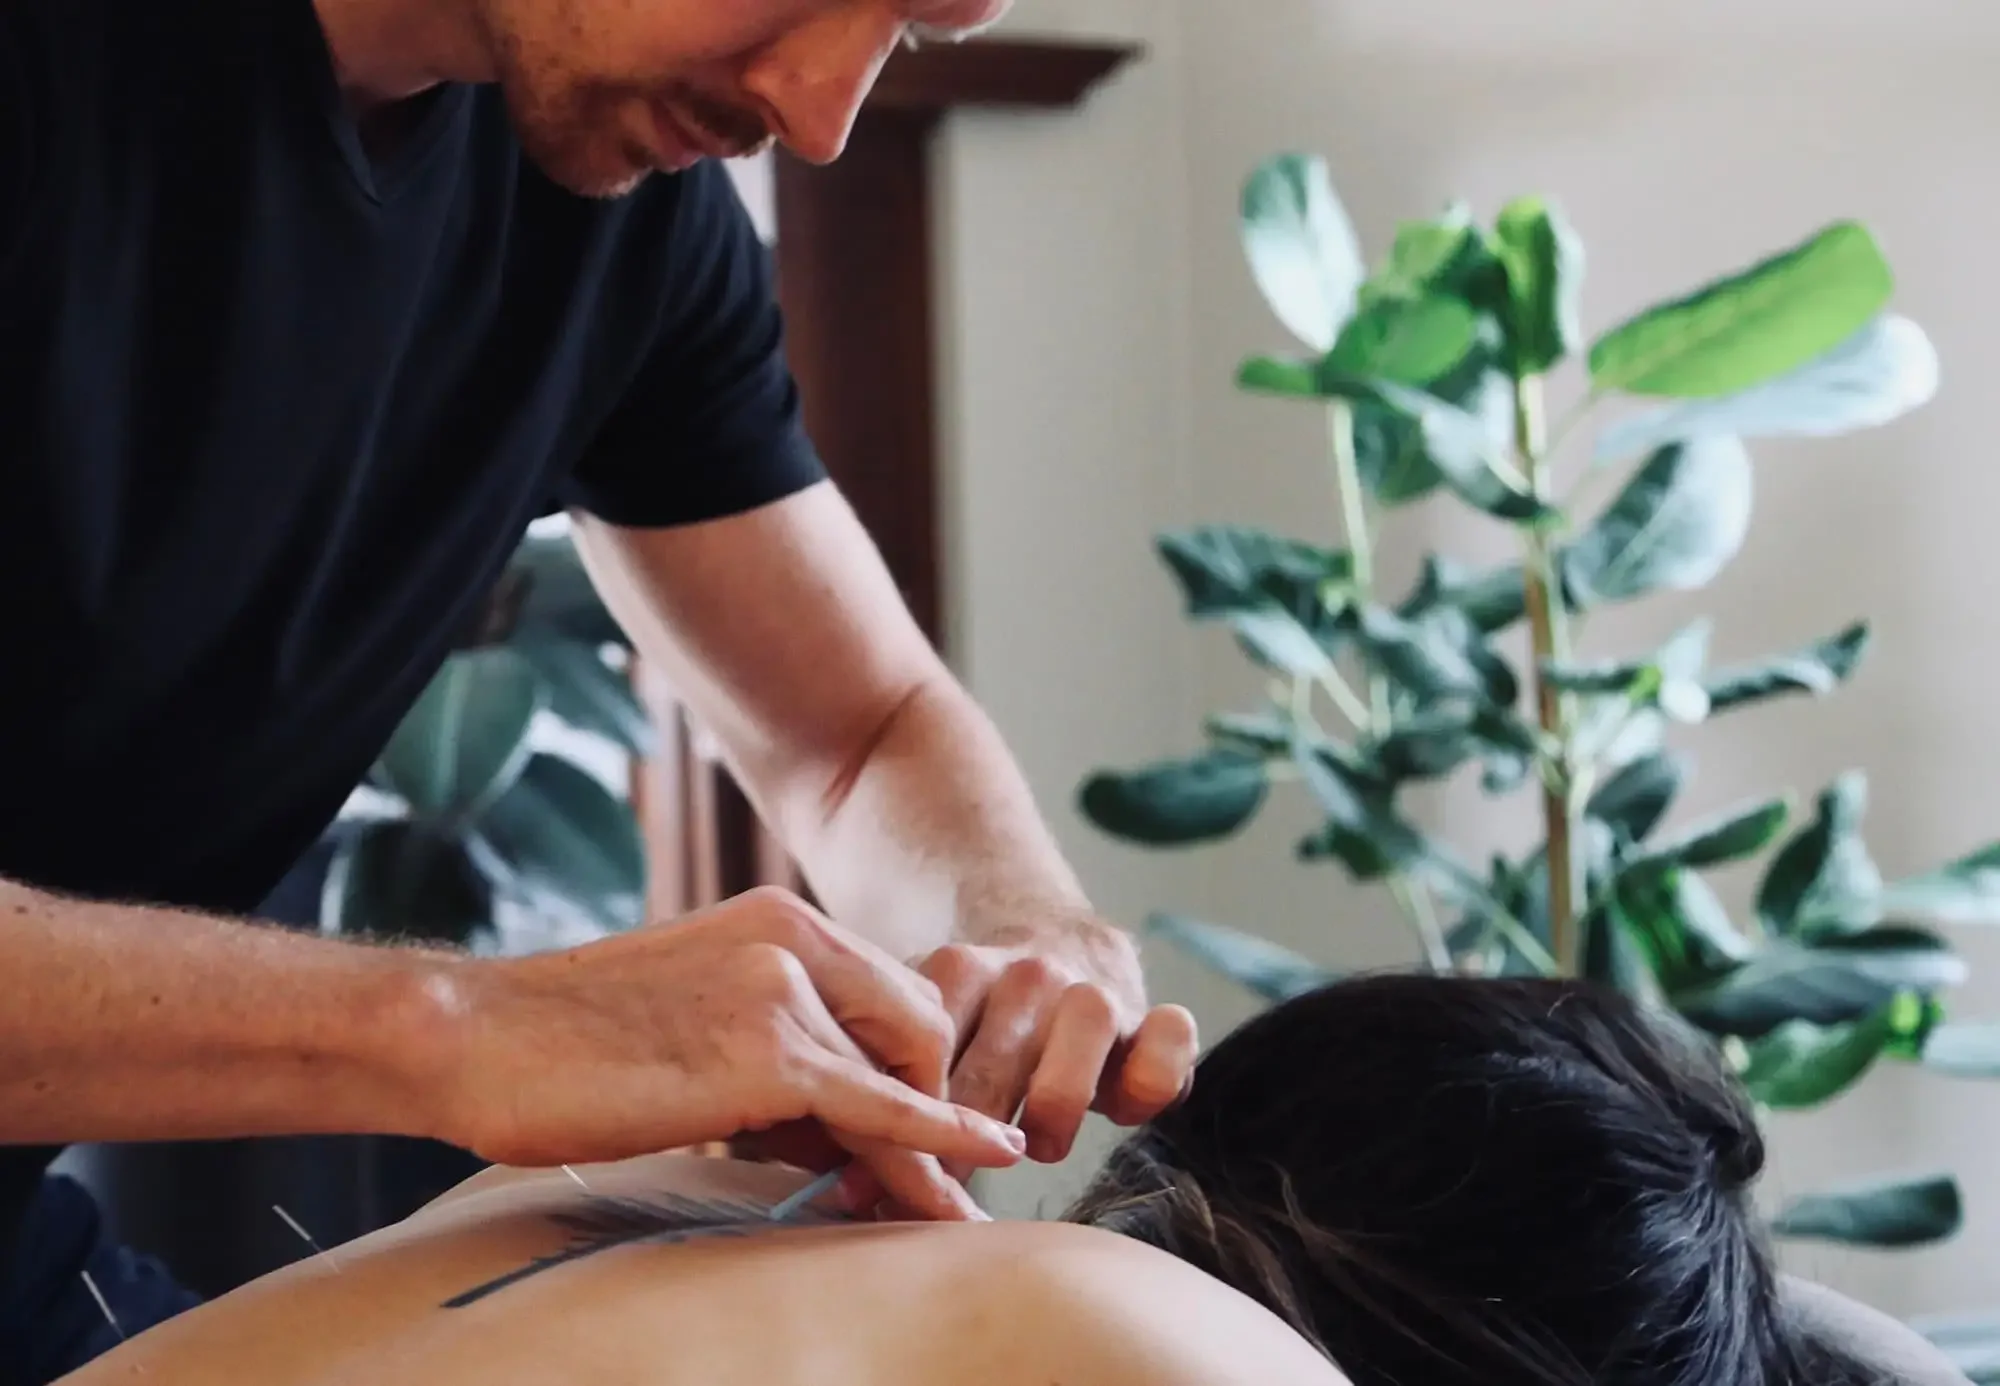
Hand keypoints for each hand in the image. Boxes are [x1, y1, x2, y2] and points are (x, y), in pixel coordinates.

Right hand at [420, 886, 1023, 1220]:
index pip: (887, 992)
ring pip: (900, 1077)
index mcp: (779, 919)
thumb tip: (825, 1120)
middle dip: (928, 1103)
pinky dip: (934, 1145)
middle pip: (917, 1028)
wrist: (479, 1035)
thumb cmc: (566, 1035)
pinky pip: (878, 1110)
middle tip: (916, 1175)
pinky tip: (973, 1170)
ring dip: (924, 1149)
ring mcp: (786, 990)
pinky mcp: (769, 1055)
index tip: (908, 1127)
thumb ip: (769, 1038)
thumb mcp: (692, 1009)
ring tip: (948, 1210)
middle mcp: (796, 939)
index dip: (905, 1065)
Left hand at [729, 916, 1195, 1216]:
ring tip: (1040, 1144)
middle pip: (999, 1063)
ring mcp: (1094, 988)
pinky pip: (1170, 1036)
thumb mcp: (928, 1034)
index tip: (892, 1173)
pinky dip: (1153, 1074)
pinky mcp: (1151, 1011)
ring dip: (1057, 1107)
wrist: (1056, 939)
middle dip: (973, 1138)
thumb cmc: (979, 1021)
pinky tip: (1126, 1109)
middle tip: (956, 1186)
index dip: (910, 1124)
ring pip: (1086, 1029)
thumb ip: (890, 1089)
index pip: (930, 1050)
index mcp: (960, 969)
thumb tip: (847, 1187)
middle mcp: (1028, 972)